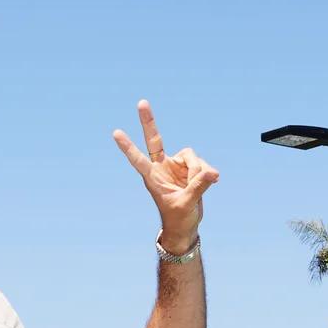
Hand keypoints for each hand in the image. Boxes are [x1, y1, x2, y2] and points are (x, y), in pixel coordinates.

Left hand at [111, 100, 217, 250]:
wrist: (186, 225)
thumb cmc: (179, 218)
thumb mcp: (187, 204)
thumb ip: (198, 187)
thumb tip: (211, 173)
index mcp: (152, 178)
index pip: (138, 159)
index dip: (128, 147)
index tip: (116, 133)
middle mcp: (162, 167)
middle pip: (155, 140)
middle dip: (149, 122)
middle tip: (141, 102)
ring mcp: (176, 166)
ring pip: (191, 156)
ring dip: (199, 171)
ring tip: (199, 187)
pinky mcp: (190, 168)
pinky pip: (202, 164)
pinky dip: (207, 173)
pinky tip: (211, 182)